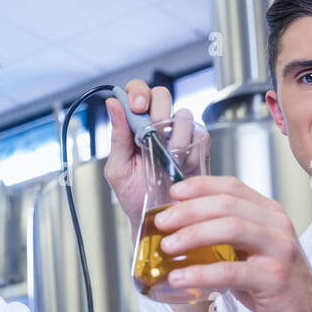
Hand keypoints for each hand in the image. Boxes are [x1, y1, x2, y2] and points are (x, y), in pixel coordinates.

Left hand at [103, 79, 207, 225]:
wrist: (157, 220)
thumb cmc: (134, 196)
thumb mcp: (118, 168)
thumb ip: (117, 136)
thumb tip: (112, 104)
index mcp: (134, 126)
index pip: (136, 92)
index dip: (138, 92)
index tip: (138, 107)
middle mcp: (157, 125)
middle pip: (162, 94)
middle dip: (158, 111)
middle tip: (155, 134)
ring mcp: (179, 133)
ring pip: (183, 114)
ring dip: (175, 137)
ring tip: (167, 160)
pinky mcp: (199, 145)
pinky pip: (200, 134)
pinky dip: (191, 150)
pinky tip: (182, 165)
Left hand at [155, 176, 311, 311]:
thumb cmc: (270, 281)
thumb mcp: (249, 248)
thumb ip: (223, 233)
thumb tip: (175, 227)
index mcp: (268, 213)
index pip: (232, 187)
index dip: (200, 186)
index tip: (173, 193)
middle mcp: (276, 225)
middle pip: (227, 206)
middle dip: (189, 211)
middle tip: (161, 222)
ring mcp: (278, 250)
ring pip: (232, 229)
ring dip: (193, 235)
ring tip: (167, 247)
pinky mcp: (273, 278)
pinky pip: (231, 271)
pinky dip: (200, 273)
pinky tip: (179, 278)